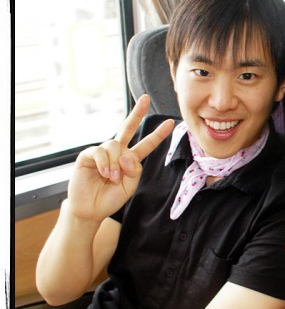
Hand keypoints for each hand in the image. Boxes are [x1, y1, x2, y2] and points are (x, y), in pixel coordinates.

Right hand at [66, 95, 173, 222]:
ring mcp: (103, 152)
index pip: (147, 144)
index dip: (158, 135)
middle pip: (128, 128)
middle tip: (145, 98)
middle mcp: (118, 152)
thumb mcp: (130, 186)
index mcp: (131, 159)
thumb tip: (126, 155)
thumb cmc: (111, 198)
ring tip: (113, 178)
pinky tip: (105, 174)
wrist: (91, 209)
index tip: (171, 123)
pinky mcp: (88, 155)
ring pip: (115, 146)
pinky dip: (105, 163)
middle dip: (137, 113)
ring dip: (116, 164)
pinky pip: (100, 152)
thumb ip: (134, 170)